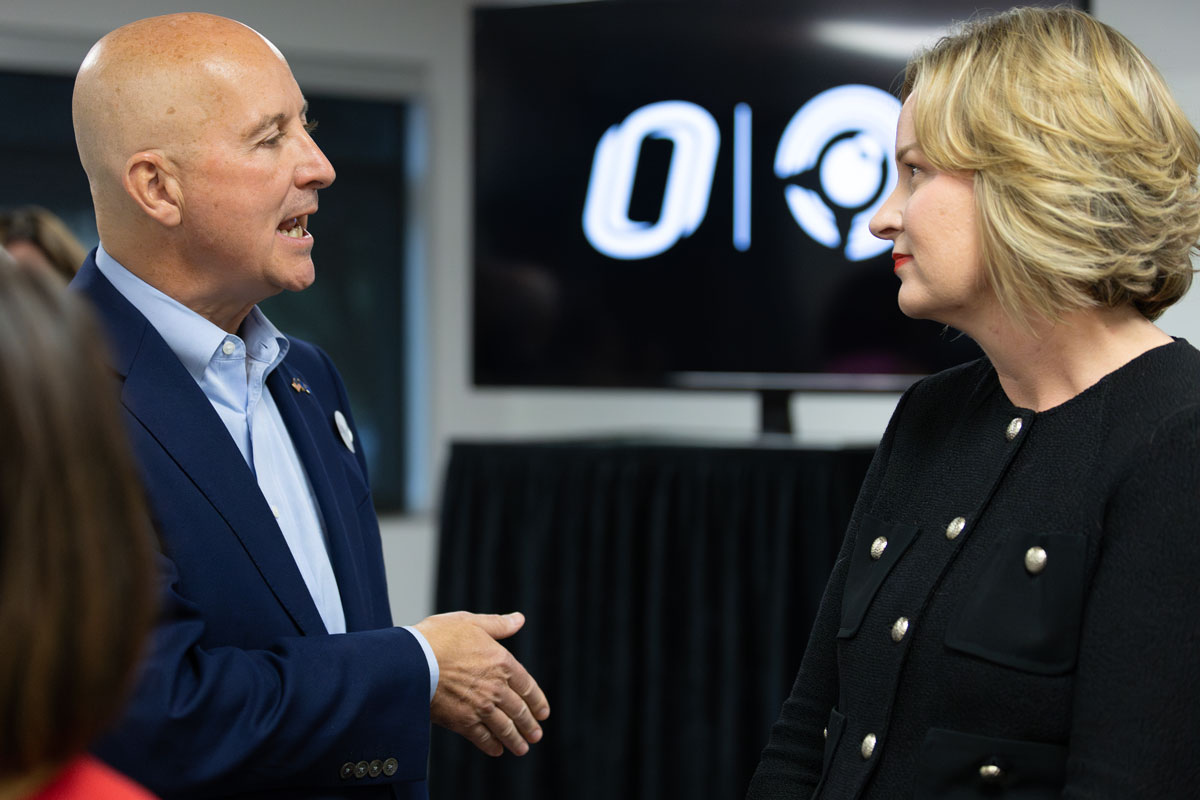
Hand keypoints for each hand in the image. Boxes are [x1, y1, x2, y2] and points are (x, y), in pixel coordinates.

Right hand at [414, 610, 549, 756]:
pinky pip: (482, 737)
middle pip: (519, 710)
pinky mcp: (462, 721)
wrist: (412, 661)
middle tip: (536, 735)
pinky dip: (491, 745)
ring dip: (515, 740)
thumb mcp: (471, 622)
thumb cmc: (438, 638)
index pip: (527, 686)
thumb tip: (519, 619)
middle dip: (529, 725)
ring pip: (504, 727)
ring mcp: (480, 706)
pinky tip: (496, 750)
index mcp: (503, 663)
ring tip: (522, 748)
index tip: (542, 713)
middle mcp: (496, 687)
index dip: (537, 702)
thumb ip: (498, 625)